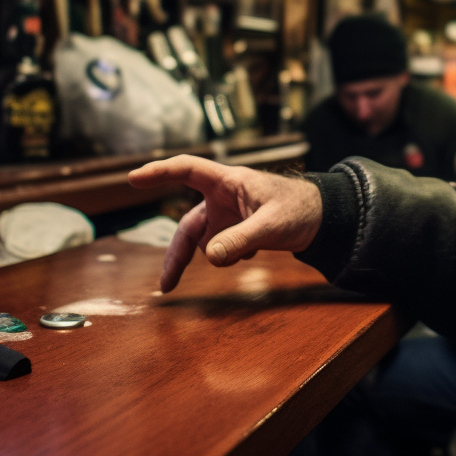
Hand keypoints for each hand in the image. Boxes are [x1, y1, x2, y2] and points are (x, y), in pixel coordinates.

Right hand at [128, 156, 323, 291]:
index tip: (133, 178)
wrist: (323, 219)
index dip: (159, 172)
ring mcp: (226, 215)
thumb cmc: (300, 209)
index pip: (187, 170)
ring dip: (221, 253)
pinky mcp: (234, 230)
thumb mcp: (271, 225)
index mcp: (228, 181)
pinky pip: (221, 248)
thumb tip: (211, 257)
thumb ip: (241, 239)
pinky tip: (255, 250)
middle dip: (178, 255)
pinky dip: (232, 255)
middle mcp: (221, 197)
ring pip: (206, 241)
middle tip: (166, 286)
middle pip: (188, 226)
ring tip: (252, 250)